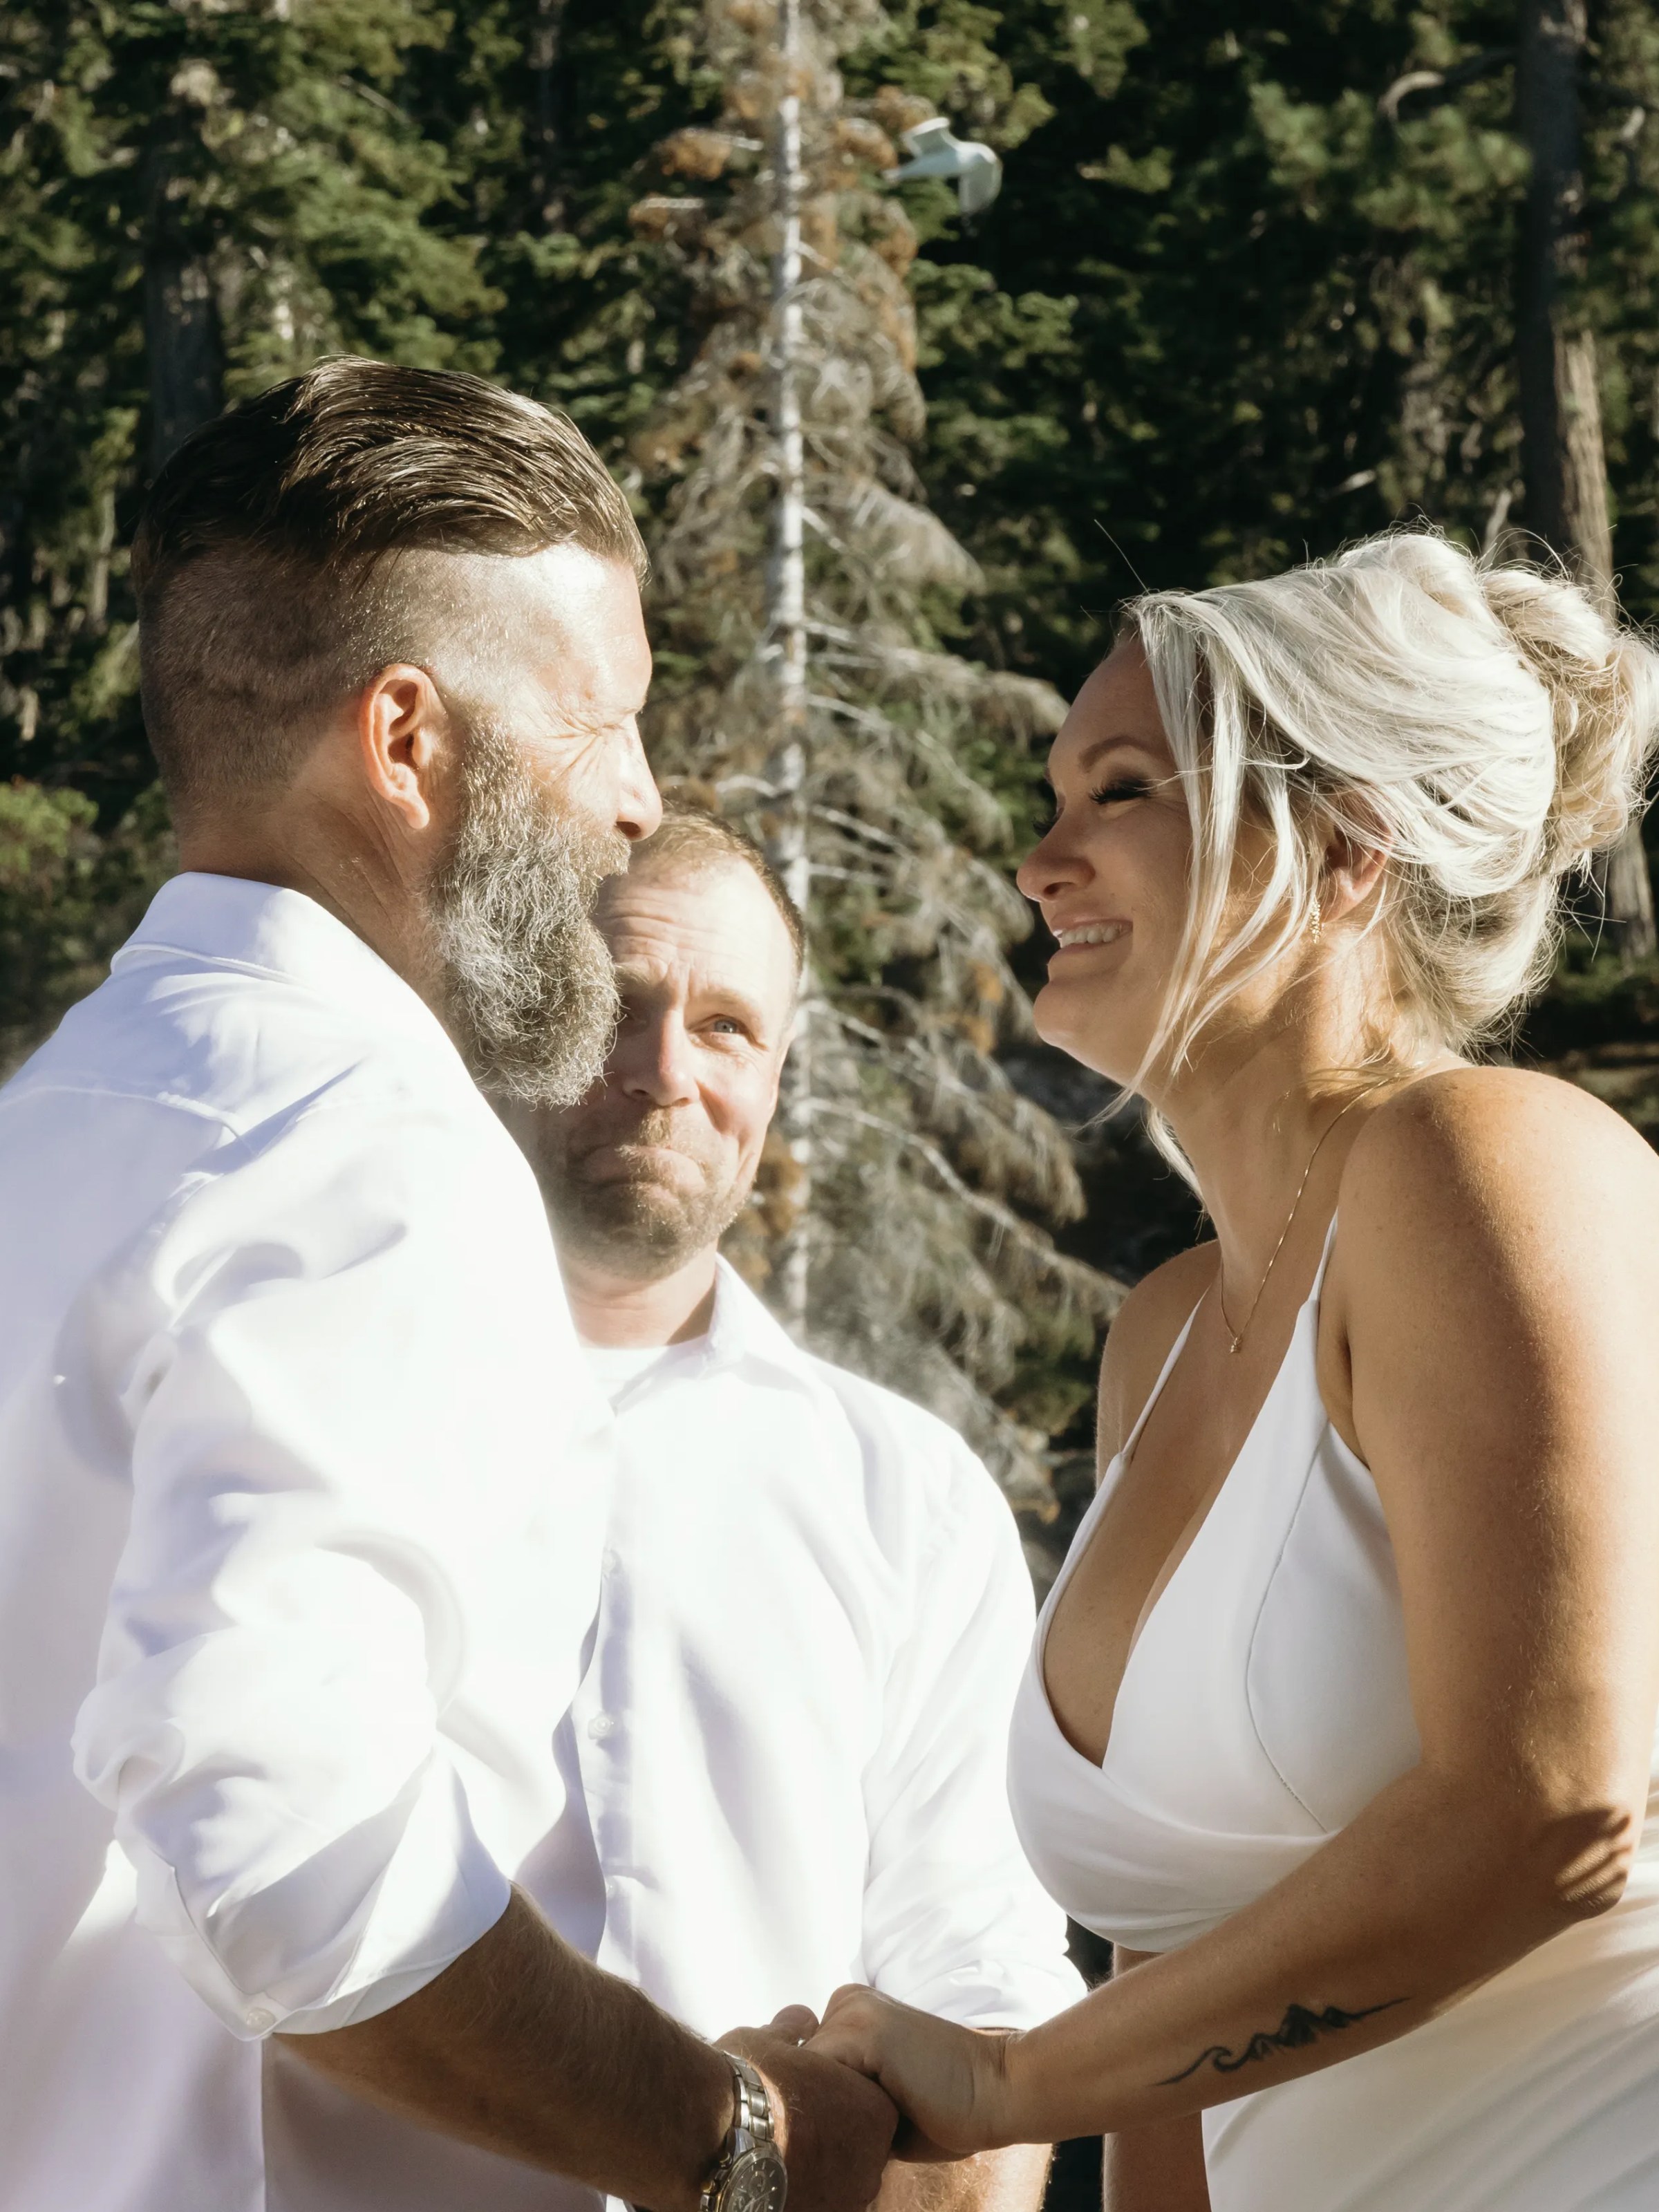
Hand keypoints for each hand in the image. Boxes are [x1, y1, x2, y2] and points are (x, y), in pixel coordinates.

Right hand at [720, 2007, 898, 2211]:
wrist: (717, 2137)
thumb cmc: (751, 2081)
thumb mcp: (771, 2039)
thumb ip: (793, 2029)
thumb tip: (802, 2018)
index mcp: (875, 2109)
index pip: (867, 2102)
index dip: (831, 2092)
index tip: (802, 2088)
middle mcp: (871, 2161)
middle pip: (854, 2144)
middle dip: (827, 2132)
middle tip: (786, 2117)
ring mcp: (847, 2199)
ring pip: (837, 2179)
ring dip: (814, 2165)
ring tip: (771, 2146)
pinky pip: (817, 2201)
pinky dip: (799, 2190)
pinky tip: (766, 2171)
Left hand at [807, 1988, 1020, 2161]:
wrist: (996, 2093)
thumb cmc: (941, 2109)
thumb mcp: (878, 2102)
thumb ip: (839, 2098)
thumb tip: (794, 2128)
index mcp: (849, 2011)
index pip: (798, 2066)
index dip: (811, 2105)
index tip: (831, 2129)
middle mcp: (844, 2003)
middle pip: (796, 2072)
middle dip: (816, 2109)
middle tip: (861, 2131)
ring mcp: (852, 2012)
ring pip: (805, 2080)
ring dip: (826, 2113)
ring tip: (873, 2126)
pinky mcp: (866, 2031)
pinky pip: (821, 2082)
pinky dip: (836, 2113)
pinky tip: (878, 2121)